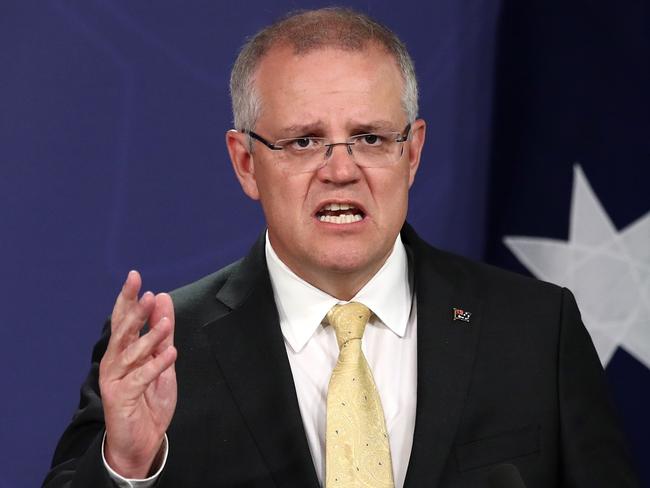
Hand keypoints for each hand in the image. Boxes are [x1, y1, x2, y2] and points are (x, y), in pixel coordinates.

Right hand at [99, 270, 176, 477]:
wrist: (142, 440)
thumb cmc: (149, 398)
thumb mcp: (161, 360)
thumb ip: (162, 331)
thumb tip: (161, 297)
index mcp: (122, 351)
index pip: (123, 319)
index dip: (128, 298)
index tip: (135, 276)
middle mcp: (114, 362)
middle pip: (122, 332)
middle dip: (134, 312)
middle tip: (147, 294)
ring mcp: (115, 380)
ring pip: (130, 353)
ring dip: (150, 337)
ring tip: (166, 324)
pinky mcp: (121, 397)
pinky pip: (141, 378)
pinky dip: (156, 365)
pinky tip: (171, 354)